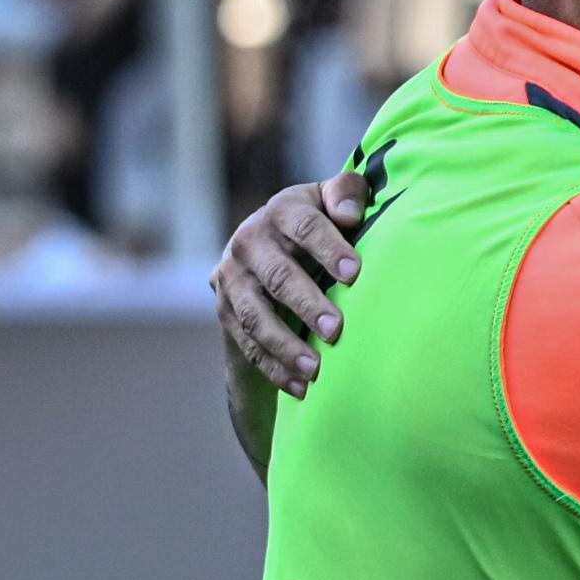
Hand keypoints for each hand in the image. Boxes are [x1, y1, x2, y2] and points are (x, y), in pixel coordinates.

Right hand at [215, 171, 370, 394]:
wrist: (270, 246)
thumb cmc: (320, 222)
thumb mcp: (332, 200)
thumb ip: (347, 193)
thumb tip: (351, 213)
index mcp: (282, 209)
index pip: (304, 226)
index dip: (328, 248)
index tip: (354, 274)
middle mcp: (249, 241)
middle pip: (278, 275)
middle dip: (307, 303)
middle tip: (336, 329)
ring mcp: (232, 278)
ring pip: (255, 315)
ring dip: (284, 344)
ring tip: (316, 369)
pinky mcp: (225, 311)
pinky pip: (247, 344)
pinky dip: (273, 367)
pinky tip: (301, 386)